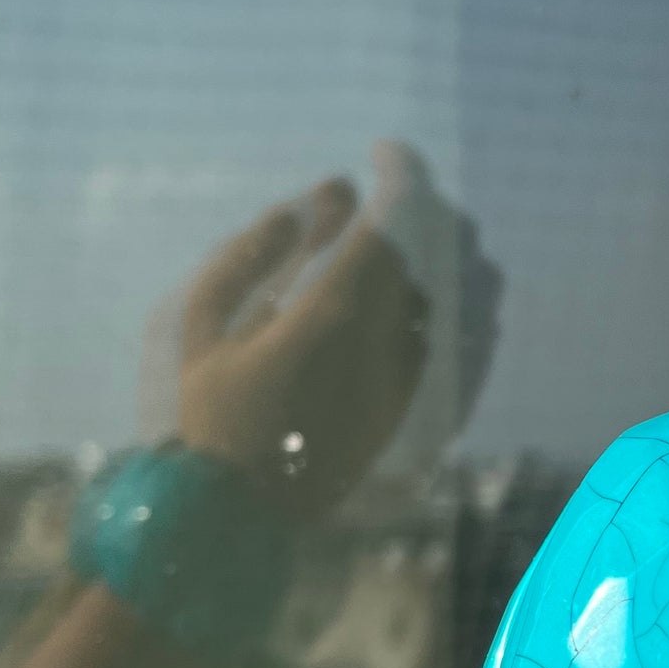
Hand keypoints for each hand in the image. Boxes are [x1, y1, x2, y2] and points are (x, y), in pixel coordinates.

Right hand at [177, 177, 428, 514]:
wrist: (241, 516)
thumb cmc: (211, 415)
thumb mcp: (205, 324)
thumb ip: (258, 251)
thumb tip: (327, 192)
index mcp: (330, 319)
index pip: (392, 225)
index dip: (400, 173)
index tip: (383, 151)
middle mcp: (385, 348)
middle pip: (438, 253)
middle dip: (425, 210)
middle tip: (394, 193)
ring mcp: (412, 383)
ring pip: (458, 295)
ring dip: (443, 254)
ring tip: (409, 238)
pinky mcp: (423, 413)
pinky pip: (463, 340)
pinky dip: (455, 303)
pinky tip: (434, 290)